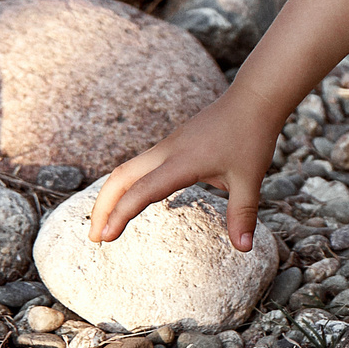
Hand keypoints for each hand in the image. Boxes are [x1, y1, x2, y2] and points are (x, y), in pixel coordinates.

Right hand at [88, 83, 281, 250]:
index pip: (143, 190)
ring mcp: (167, 146)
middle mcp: (167, 152)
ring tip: (106, 226)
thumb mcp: (250, 178)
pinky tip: (131, 200)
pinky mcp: (172, 144)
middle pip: (120, 177)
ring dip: (112, 196)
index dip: (121, 214)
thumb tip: (244, 249)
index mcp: (182, 161)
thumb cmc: (251, 135)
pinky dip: (127, 185)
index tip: (105, 238)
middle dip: (103, 207)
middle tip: (94, 239)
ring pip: (127, 169)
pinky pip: (140, 165)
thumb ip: (243, 214)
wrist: (254, 98)